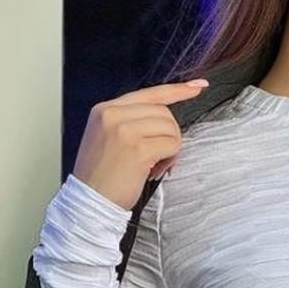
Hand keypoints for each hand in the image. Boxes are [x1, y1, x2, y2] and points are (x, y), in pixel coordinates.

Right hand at [71, 79, 208, 211]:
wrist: (90, 200)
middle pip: (164, 111)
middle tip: (158, 156)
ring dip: (170, 149)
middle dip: (169, 134)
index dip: (177, 90)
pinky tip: (155, 169)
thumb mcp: (108, 138)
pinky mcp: (138, 148)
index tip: (198, 86)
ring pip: (170, 128)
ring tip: (153, 164)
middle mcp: (113, 114)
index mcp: (105, 109)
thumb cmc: (102, 176)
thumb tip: (164, 119)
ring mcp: (125, 129)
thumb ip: (130, 122)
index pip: (149, 93)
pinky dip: (170, 159)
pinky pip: (171, 145)